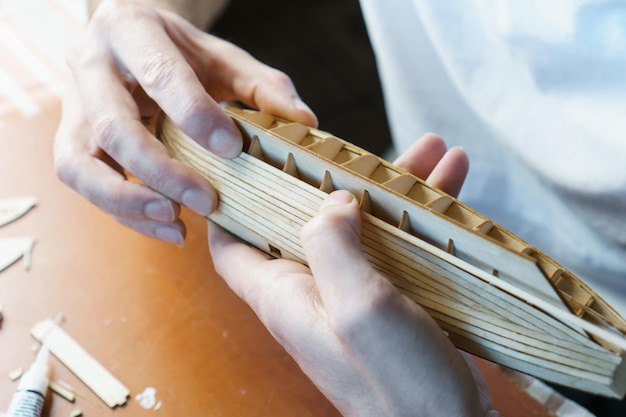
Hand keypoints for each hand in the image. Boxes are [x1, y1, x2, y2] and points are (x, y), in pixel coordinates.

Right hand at [53, 0, 315, 243]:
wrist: (132, 44)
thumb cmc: (182, 54)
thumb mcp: (225, 58)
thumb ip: (264, 86)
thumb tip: (305, 122)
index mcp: (132, 30)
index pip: (158, 75)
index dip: (194, 114)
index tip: (231, 148)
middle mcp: (91, 66)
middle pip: (113, 127)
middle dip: (162, 171)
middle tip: (208, 201)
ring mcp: (74, 106)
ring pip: (79, 163)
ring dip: (127, 201)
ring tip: (176, 222)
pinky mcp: (70, 139)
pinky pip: (83, 183)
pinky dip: (124, 212)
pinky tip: (168, 226)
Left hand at [209, 134, 496, 415]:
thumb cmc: (399, 382)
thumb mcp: (358, 307)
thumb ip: (333, 246)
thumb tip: (331, 202)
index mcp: (286, 296)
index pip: (230, 247)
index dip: (230, 205)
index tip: (247, 164)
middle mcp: (313, 295)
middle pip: (308, 222)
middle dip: (336, 179)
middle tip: (362, 146)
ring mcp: (354, 298)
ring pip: (364, 227)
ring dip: (395, 192)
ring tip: (434, 154)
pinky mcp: (391, 303)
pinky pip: (398, 247)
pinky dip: (421, 219)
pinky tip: (453, 186)